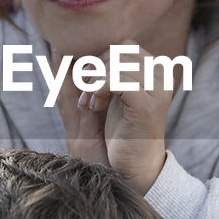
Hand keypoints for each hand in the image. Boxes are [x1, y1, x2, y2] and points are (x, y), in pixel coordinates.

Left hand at [53, 45, 169, 194]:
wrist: (129, 172)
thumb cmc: (113, 141)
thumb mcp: (94, 103)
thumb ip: (81, 78)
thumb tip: (59, 50)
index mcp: (152, 73)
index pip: (121, 45)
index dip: (98, 61)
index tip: (87, 87)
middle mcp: (159, 77)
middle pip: (118, 50)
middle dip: (94, 70)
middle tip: (87, 99)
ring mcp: (157, 90)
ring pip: (116, 62)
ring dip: (93, 83)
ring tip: (91, 106)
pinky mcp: (148, 105)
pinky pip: (117, 79)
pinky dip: (99, 89)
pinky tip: (95, 107)